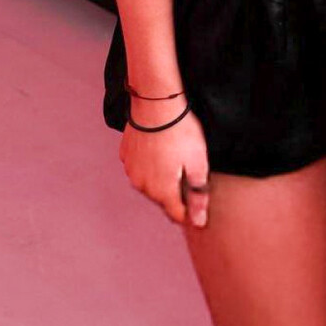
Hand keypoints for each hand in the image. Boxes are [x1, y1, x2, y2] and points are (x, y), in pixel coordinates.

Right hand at [120, 101, 210, 226]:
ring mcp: (131, 170)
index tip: (198, 201)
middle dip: (176, 193)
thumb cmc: (180, 132)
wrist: (155, 104)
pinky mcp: (126, 155)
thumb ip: (197, 195)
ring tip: (174, 159)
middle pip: (163, 200)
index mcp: (162, 191)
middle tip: (189, 172)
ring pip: (149, 184)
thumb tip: (199, 221)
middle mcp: (142, 186)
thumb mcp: (197, 164)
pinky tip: (160, 151)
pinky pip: (139, 168)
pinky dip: (149, 165)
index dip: (190, 212)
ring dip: (161, 179)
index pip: (177, 214)